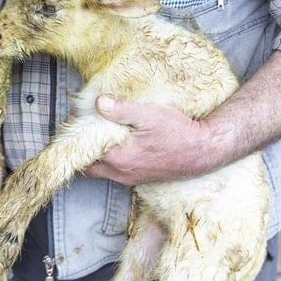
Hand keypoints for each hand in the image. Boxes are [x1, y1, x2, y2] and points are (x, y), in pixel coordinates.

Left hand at [82, 96, 219, 184]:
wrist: (203, 151)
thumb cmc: (178, 133)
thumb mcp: (149, 115)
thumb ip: (122, 109)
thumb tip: (99, 103)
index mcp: (119, 159)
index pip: (84, 151)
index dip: (77, 135)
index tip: (76, 119)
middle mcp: (122, 173)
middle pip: (89, 165)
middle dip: (83, 148)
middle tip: (84, 128)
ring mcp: (131, 177)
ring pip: (102, 169)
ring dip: (97, 154)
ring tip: (100, 133)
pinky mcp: (141, 177)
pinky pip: (116, 171)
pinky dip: (111, 158)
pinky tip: (119, 142)